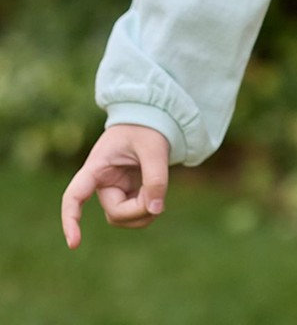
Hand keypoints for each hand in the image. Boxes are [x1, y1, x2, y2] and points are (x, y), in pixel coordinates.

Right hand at [61, 124, 169, 248]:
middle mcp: (101, 181)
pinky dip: (147, 210)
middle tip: (159, 194)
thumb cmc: (147, 127)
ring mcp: (113, 189)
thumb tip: (155, 210)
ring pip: (123, 218)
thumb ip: (156, 178)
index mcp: (97, 166)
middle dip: (138, 210)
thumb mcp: (155, 148)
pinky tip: (157, 197)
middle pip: (114, 213)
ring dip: (143, 213)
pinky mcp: (125, 193)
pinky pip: (132, 213)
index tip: (74, 244)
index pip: (75, 197)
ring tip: (159, 193)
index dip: (71, 220)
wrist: (152, 117)